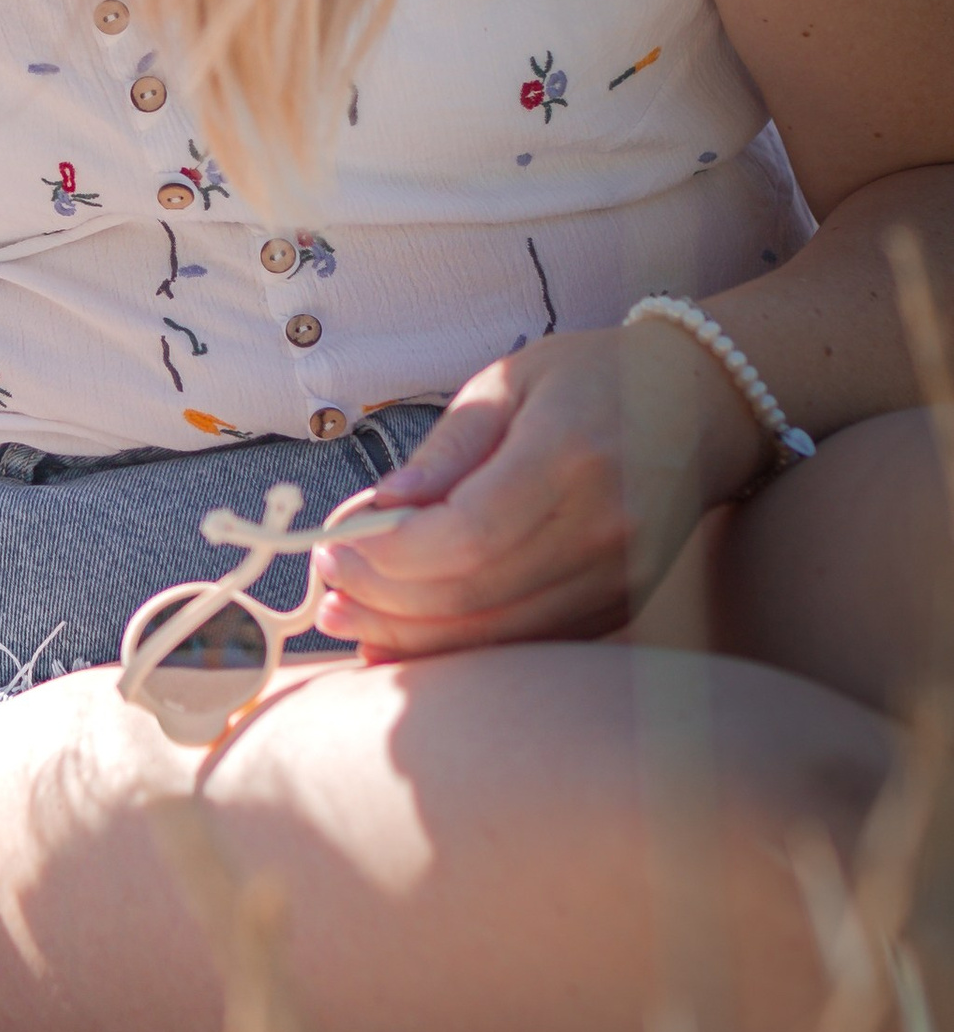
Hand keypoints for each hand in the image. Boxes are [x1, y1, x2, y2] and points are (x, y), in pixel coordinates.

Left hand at [310, 322, 762, 657]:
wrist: (706, 403)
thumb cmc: (593, 379)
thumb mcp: (507, 383)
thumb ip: (441, 453)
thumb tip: (372, 514)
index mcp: (569, 455)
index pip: (466, 535)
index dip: (388, 556)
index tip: (332, 544)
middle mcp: (604, 527)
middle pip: (475, 596)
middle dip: (385, 601)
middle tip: (325, 587)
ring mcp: (621, 577)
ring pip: (500, 636)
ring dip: (413, 639)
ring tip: (350, 620)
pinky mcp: (622, 606)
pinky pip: (531, 646)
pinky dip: (464, 652)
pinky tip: (408, 641)